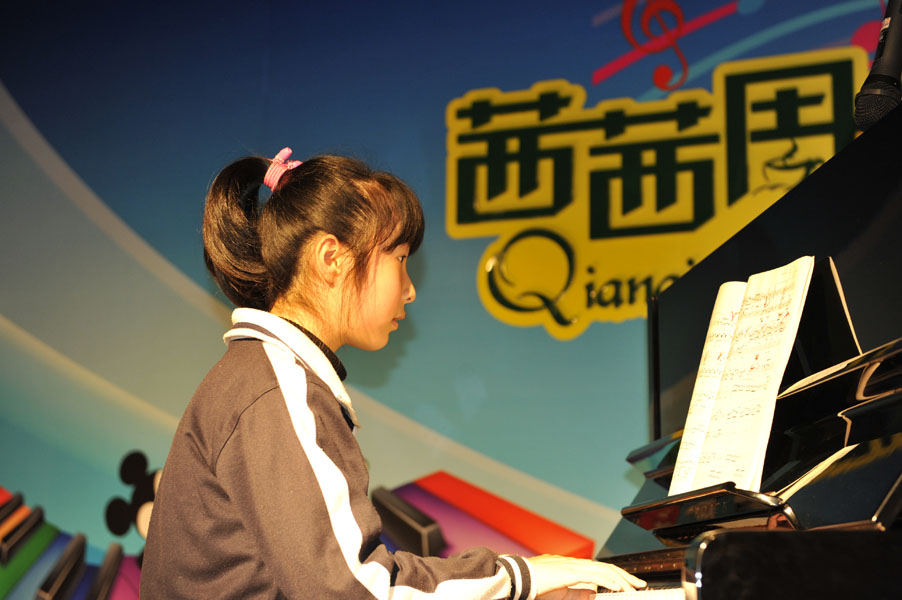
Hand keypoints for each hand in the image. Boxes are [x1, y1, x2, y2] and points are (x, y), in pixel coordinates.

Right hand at [527, 554, 645, 596]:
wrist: (517, 578)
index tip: (629, 584)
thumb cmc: (534, 585)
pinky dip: (608, 581)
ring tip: (633, 589)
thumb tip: (592, 593)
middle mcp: (575, 563)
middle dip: (625, 576)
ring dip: (621, 580)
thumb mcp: (560, 591)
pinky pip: (593, 575)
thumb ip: (576, 591)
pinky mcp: (569, 572)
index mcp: (573, 567)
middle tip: (639, 584)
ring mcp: (572, 566)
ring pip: (603, 570)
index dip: (617, 576)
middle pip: (606, 567)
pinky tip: (618, 588)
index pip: (600, 569)